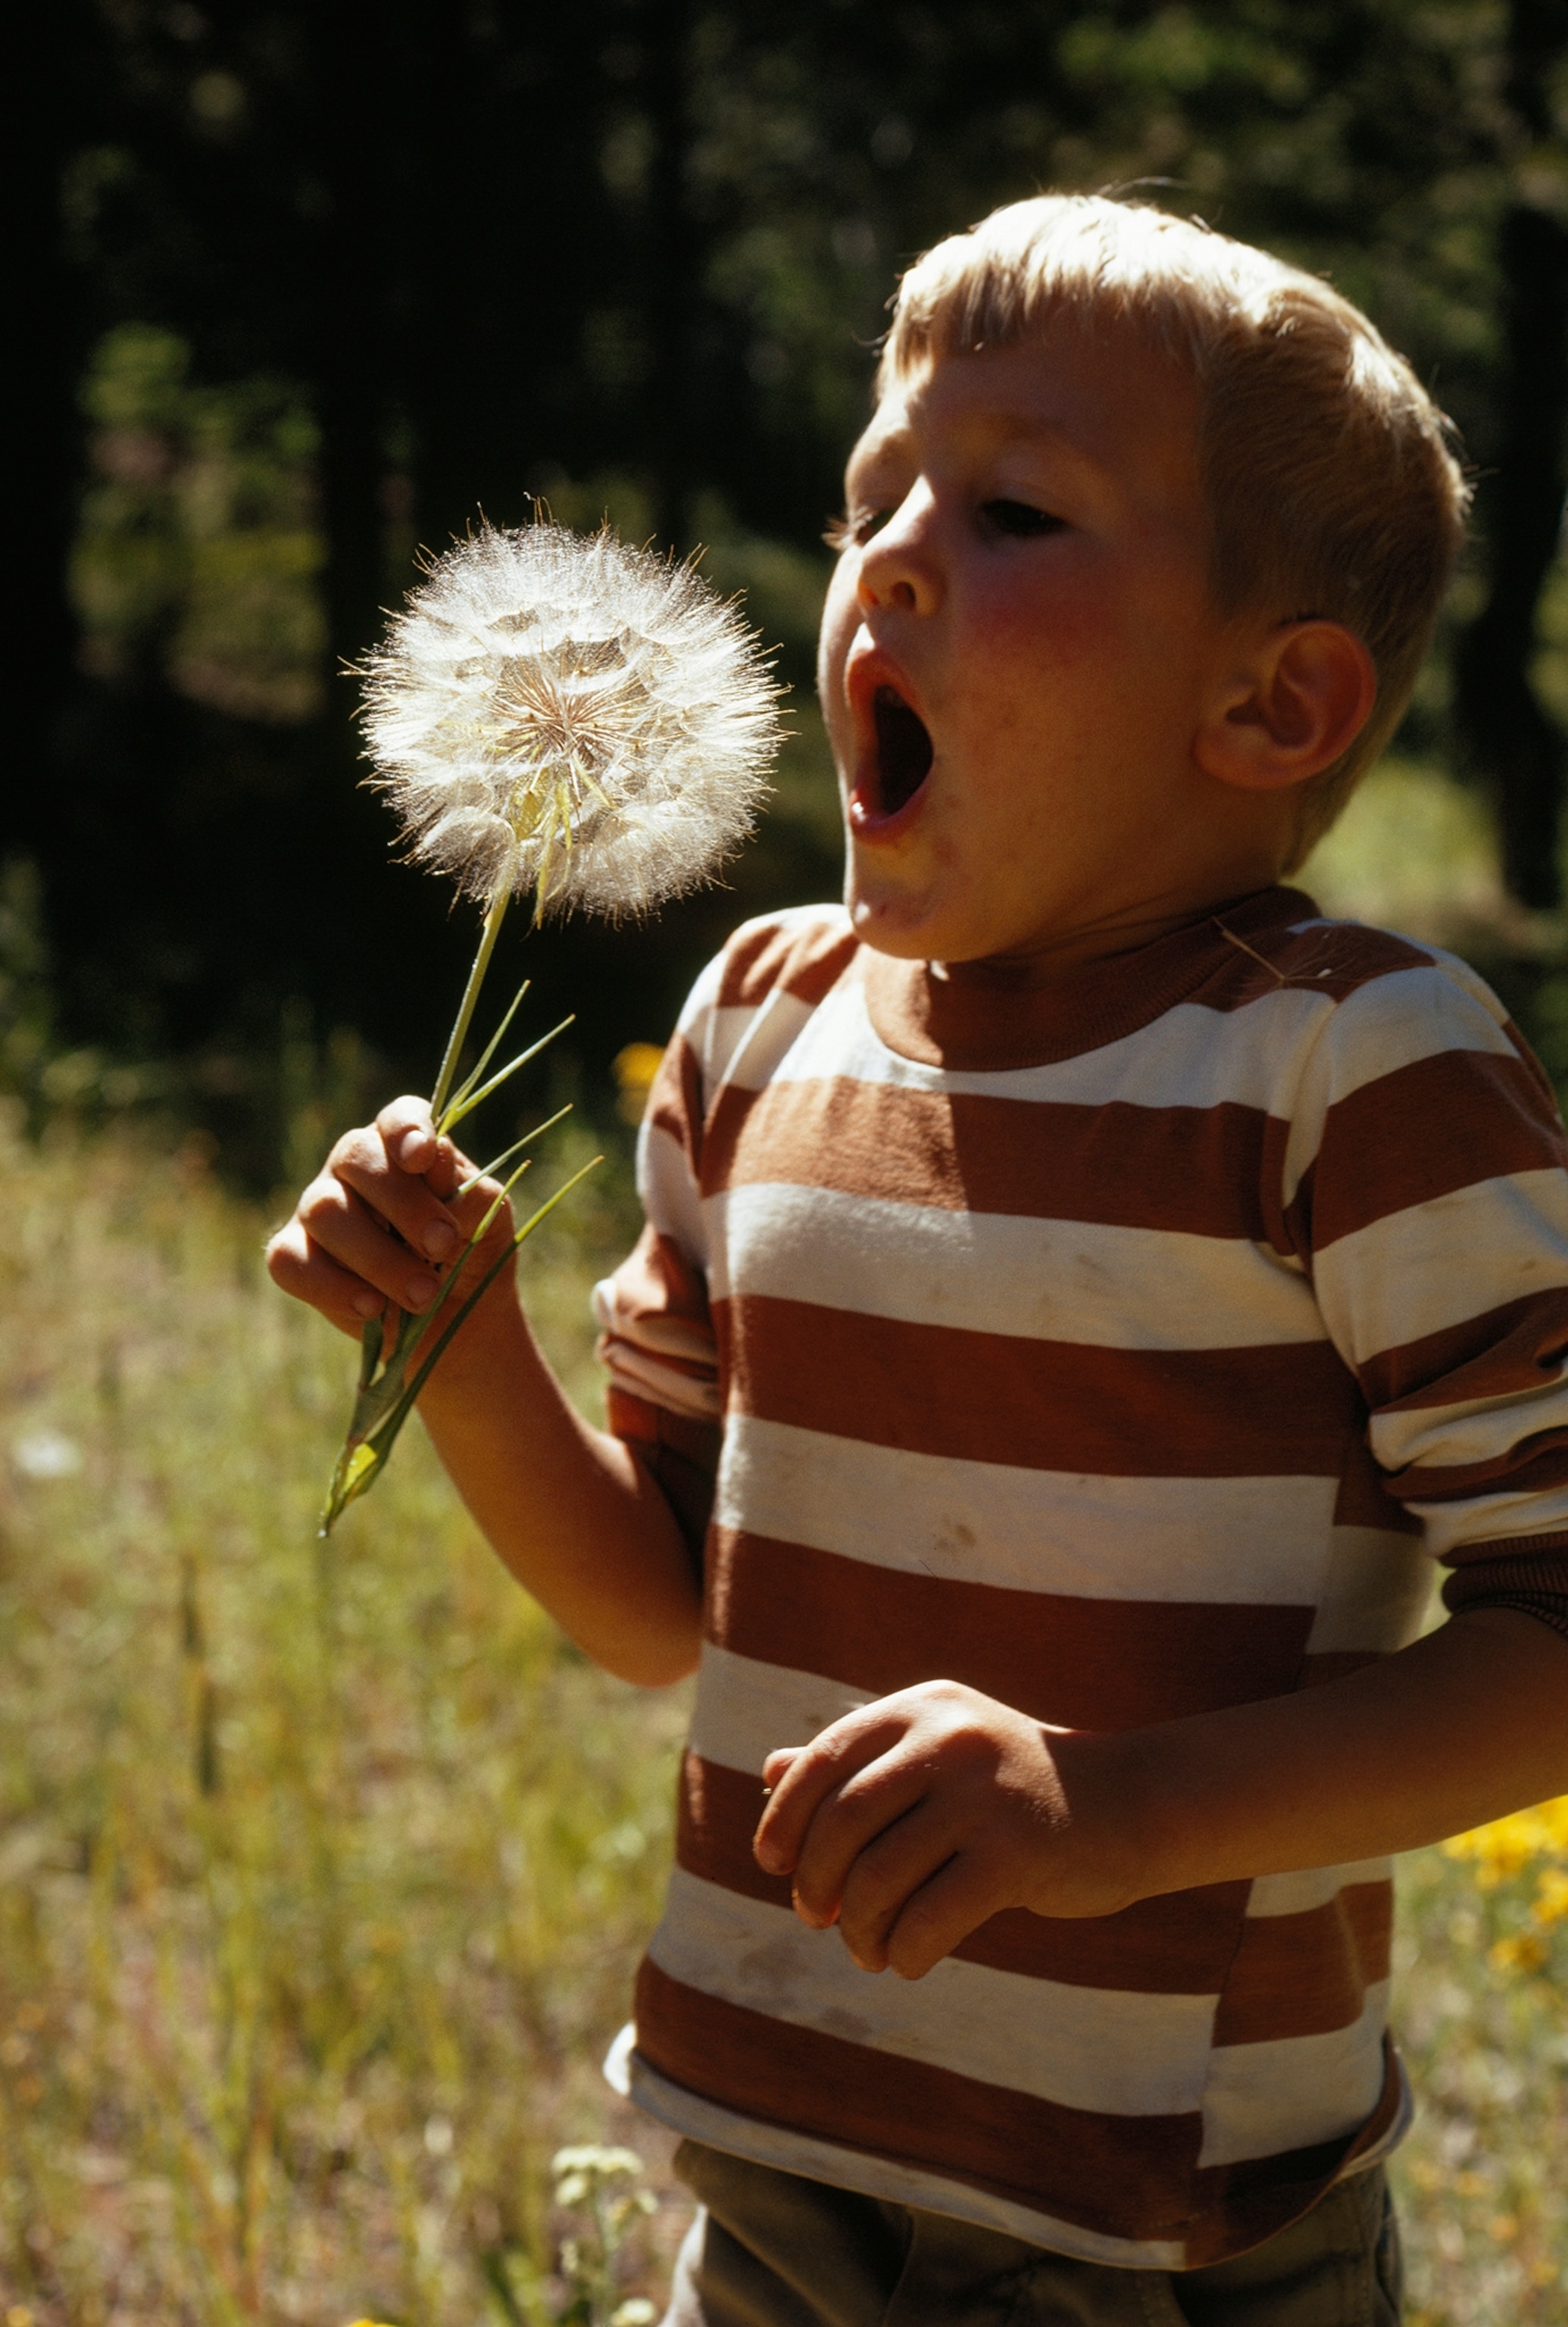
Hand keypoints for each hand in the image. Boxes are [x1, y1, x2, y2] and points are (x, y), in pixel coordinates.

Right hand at [265, 1097, 512, 1340]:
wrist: (456, 1318)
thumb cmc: (472, 1254)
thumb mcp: (487, 1221)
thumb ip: (465, 1189)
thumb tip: (436, 1153)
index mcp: (403, 1145)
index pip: (397, 1117)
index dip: (406, 1129)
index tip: (422, 1156)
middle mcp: (352, 1166)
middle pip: (355, 1156)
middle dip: (403, 1204)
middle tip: (443, 1246)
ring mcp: (317, 1208)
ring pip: (325, 1212)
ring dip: (378, 1257)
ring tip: (422, 1294)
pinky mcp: (294, 1255)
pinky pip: (291, 1262)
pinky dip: (334, 1288)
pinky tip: (372, 1308)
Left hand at [751, 1680, 1139, 1979]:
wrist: (1128, 1804)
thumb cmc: (1012, 1786)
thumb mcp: (936, 1753)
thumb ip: (858, 1761)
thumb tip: (769, 1771)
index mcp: (920, 1707)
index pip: (821, 1760)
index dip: (783, 1818)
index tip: (771, 1863)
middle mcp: (947, 1739)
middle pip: (841, 1822)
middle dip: (815, 1881)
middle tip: (818, 1918)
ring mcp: (983, 1795)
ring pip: (879, 1877)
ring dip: (859, 1929)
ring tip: (868, 1949)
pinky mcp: (1016, 1854)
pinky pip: (929, 1918)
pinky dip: (905, 1952)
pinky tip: (908, 1960)